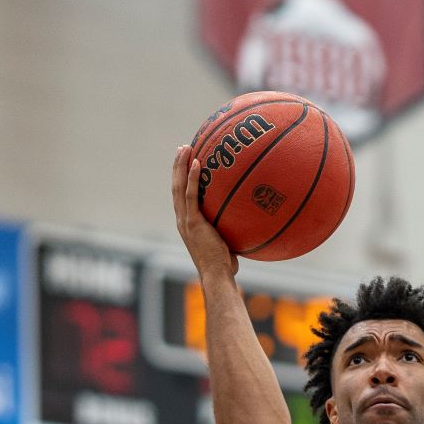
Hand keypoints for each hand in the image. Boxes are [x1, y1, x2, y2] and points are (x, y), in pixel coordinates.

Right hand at [171, 145, 236, 280]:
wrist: (216, 275)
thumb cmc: (224, 264)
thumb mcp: (226, 241)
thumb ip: (230, 227)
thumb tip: (248, 218)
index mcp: (186, 223)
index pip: (180, 196)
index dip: (181, 178)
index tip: (185, 162)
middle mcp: (182, 220)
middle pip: (175, 187)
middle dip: (177, 166)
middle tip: (182, 148)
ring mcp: (185, 221)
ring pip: (179, 187)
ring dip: (180, 166)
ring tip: (185, 148)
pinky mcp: (193, 223)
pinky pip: (191, 195)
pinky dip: (192, 178)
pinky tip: (197, 162)